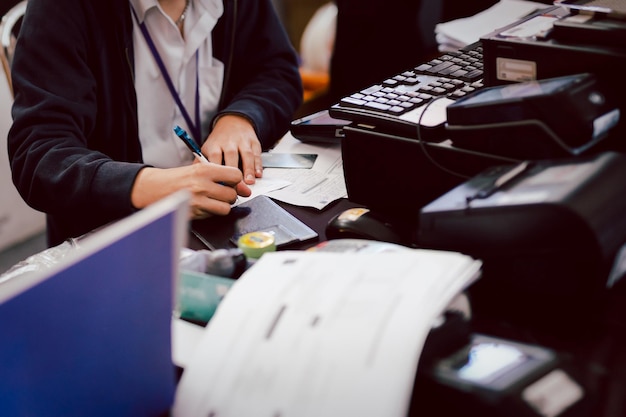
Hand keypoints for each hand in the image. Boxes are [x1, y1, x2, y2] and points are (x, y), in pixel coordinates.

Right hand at [131, 162, 251, 219]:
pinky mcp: (194, 214)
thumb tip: (245, 189)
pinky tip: (202, 205)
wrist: (154, 188)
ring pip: (225, 208)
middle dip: (228, 195)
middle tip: (219, 192)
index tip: (230, 182)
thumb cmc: (178, 178)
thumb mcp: (199, 169)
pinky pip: (213, 215)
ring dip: (222, 205)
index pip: (236, 175)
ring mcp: (198, 201)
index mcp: (205, 170)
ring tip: (212, 200)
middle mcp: (202, 185)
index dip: (235, 180)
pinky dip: (211, 212)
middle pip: (232, 194)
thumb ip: (222, 177)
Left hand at [202, 114, 262, 184]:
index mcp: (214, 145)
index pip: (215, 159)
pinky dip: (258, 165)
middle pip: (231, 157)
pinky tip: (258, 174)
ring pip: (246, 155)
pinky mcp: (254, 142)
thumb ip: (201, 164)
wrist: (233, 122)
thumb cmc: (219, 142)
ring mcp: (242, 142)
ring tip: (249, 183)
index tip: (220, 187)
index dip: (218, 174)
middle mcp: (228, 142)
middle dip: (234, 174)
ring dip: (248, 170)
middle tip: (236, 188)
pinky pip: (257, 154)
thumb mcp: (207, 149)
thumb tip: (195, 180)